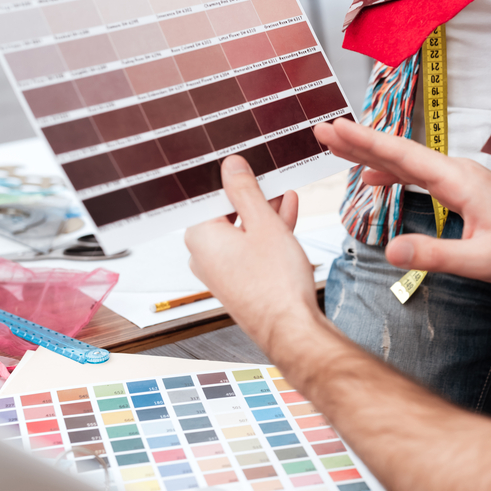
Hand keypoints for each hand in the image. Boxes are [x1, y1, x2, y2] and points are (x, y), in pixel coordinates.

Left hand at [184, 157, 319, 351]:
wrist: (291, 328)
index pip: (206, 195)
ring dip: (262, 211)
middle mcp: (202, 254)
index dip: (227, 176)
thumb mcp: (263, 223)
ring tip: (284, 191)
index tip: (242, 162)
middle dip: (248, 193)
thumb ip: (245, 191)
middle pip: (224, 211)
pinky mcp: (237, 280)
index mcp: (199, 236)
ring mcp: (219, 270)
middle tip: (268, 173)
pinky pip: (247, 248)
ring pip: (239, 230)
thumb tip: (231, 166)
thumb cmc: (276, 282)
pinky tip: (286, 213)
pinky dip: (265, 232)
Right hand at [313, 118, 490, 285]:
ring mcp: (459, 178)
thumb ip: (435, 255)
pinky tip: (373, 178)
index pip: (404, 157)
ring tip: (337, 146)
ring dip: (371, 154)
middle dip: (359, 140)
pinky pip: (418, 175)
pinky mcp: (461, 189)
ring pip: (407, 162)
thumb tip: (391, 250)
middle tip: (323, 130)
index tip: (337, 127)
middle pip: (399, 152)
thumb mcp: (480, 261)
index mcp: (459, 180)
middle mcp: (457, 172)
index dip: (366, 142)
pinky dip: (391, 172)